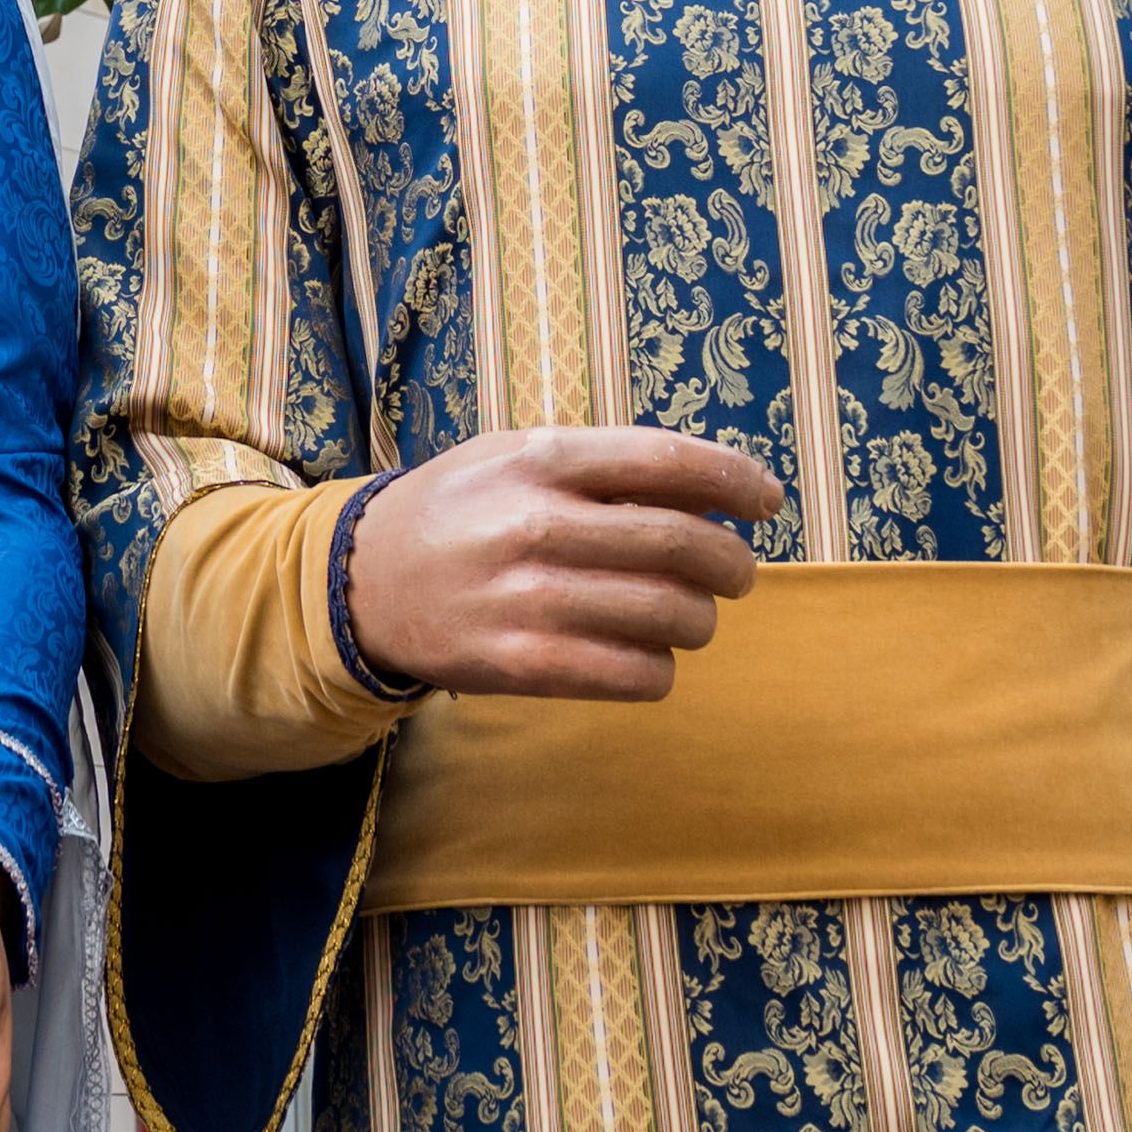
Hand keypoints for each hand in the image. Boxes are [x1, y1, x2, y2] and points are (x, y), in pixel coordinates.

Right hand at [343, 426, 782, 699]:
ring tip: (688, 616)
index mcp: (542, 458)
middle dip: (733, 563)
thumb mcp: (517, 456)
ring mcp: (531, 599)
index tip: (767, 501)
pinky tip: (646, 657)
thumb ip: (605, 466)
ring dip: (701, 620)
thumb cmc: (462, 511)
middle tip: (737, 572)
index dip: (736, 481)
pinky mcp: (524, 665)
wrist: (363, 582)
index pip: (668, 461)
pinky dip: (660, 670)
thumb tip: (715, 496)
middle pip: (685, 545)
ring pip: (673, 616)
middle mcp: (538, 523)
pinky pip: (637, 675)